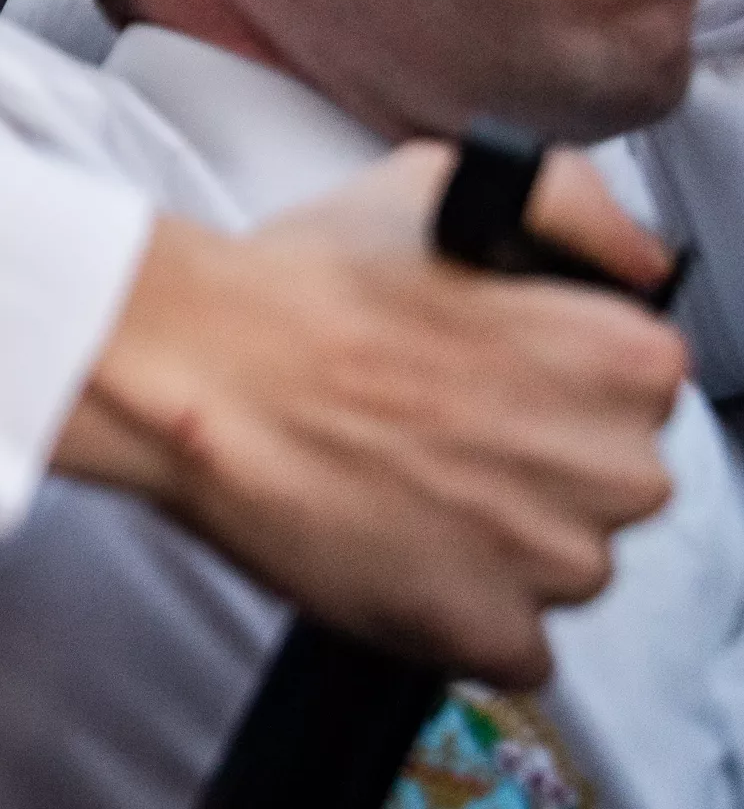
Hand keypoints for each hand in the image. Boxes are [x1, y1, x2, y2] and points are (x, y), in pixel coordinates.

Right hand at [59, 143, 684, 688]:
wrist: (194, 371)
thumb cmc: (301, 290)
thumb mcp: (444, 184)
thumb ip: (573, 207)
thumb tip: (633, 262)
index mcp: (622, 361)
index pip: (637, 394)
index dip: (552, 384)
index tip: (488, 379)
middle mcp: (613, 467)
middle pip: (607, 486)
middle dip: (533, 465)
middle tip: (430, 431)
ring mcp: (554, 561)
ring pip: (559, 564)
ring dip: (495, 541)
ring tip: (396, 488)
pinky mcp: (487, 632)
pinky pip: (512, 645)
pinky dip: (458, 613)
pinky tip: (393, 549)